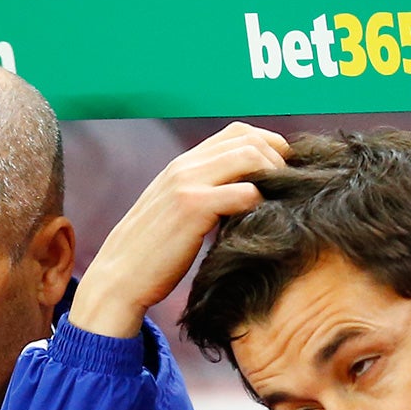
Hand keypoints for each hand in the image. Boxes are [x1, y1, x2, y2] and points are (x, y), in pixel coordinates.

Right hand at [71, 123, 290, 340]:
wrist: (119, 277)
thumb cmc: (153, 254)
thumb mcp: (177, 213)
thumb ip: (204, 197)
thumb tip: (243, 198)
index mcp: (183, 165)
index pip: (236, 132)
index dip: (269, 144)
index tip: (284, 172)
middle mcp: (185, 166)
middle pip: (248, 139)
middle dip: (279, 159)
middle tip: (291, 189)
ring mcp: (187, 184)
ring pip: (249, 157)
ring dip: (274, 177)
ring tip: (282, 203)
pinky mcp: (192, 209)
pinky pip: (243, 193)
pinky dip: (262, 204)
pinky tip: (264, 223)